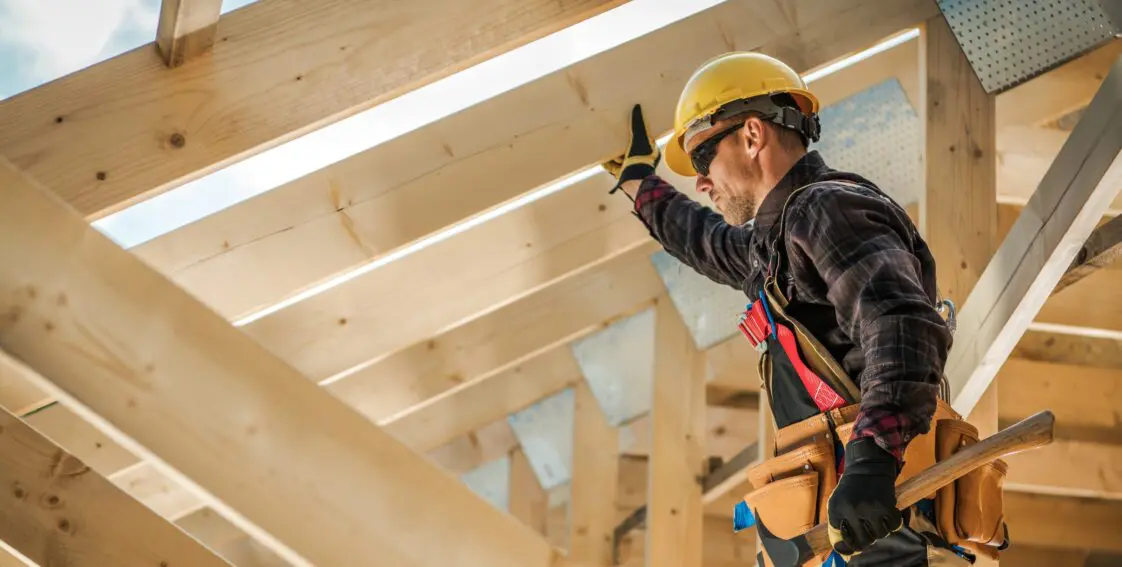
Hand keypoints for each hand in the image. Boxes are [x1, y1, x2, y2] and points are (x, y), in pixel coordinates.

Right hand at [604, 104, 660, 198]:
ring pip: (620, 156)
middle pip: (629, 147)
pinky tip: (600, 156)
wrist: (634, 181)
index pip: (643, 137)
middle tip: (614, 131)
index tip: (629, 123)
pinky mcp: (621, 174)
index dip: (636, 130)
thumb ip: (638, 123)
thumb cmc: (641, 159)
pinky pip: (612, 166)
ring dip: (613, 151)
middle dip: (622, 141)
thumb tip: (637, 107)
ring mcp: (631, 167)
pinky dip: (606, 162)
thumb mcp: (640, 138)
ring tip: (605, 142)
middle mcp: (641, 159)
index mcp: (650, 151)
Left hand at [827, 437, 903, 556]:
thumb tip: (845, 550)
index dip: (849, 541)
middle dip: (867, 537)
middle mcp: (851, 510)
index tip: (852, 538)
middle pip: (863, 541)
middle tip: (868, 528)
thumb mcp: (838, 502)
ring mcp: (869, 508)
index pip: (842, 538)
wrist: (867, 465)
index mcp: (836, 508)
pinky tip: (887, 514)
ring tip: (877, 518)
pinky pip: (893, 526)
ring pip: (879, 535)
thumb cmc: (852, 487)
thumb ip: (839, 523)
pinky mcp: (886, 506)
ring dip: (880, 530)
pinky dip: (893, 523)